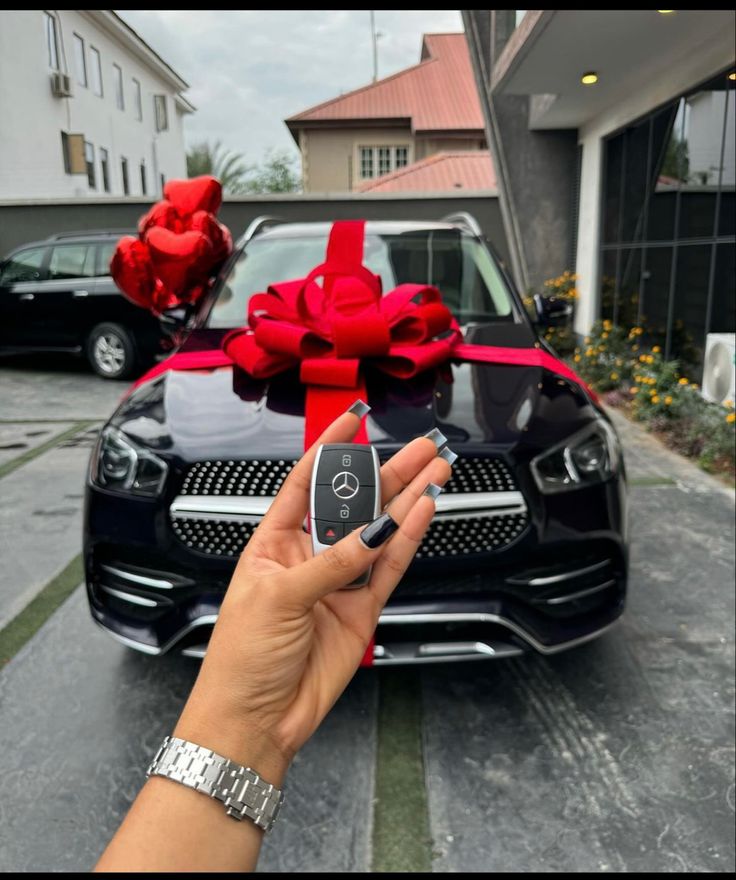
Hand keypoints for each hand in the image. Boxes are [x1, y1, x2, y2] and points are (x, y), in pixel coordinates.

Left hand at [174, 405, 451, 783]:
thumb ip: (331, 563)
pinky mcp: (360, 610)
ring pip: (378, 533)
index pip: (305, 483)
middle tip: (418, 449)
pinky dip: (407, 540)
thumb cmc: (240, 659)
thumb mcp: (278, 598)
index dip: (329, 449)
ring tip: (434, 471)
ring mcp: (338, 583)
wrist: (255, 720)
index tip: (352, 421)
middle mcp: (308, 558)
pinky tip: (423, 512)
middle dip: (385, 474)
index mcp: (273, 544)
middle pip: (353, 504)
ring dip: (406, 502)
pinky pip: (389, 568)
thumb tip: (370, 533)